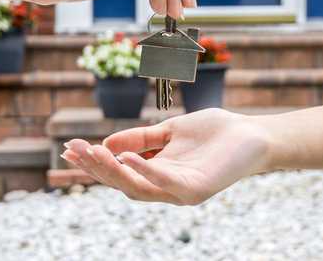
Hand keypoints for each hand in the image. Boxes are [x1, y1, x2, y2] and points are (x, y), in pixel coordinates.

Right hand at [61, 108, 270, 204]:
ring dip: (114, 170)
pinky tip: (127, 156)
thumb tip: (107, 143)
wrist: (253, 134)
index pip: (119, 172)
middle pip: (122, 182)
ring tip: (94, 152)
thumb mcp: (169, 131)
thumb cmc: (215, 133)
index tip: (69, 149)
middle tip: (74, 149)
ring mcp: (180, 192)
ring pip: (138, 188)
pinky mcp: (196, 191)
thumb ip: (141, 138)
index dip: (93, 163)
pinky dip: (145, 170)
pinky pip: (166, 184)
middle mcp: (166, 188)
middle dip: (96, 167)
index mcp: (157, 174)